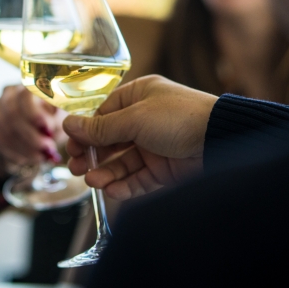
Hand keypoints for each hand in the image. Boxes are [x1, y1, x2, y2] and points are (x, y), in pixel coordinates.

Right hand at [0, 86, 63, 177]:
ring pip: (6, 131)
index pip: (25, 97)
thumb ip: (59, 117)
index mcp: (27, 86)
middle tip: (47, 148)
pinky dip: (16, 153)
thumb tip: (65, 123)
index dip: (35, 114)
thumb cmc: (48, 118)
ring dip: (25, 147)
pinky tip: (29, 158)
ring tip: (41, 156)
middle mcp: (8, 94)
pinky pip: (0, 142)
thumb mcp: (58, 114)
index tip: (48, 130)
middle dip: (32, 136)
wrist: (29, 128)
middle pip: (13, 115)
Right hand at [63, 75, 217, 200]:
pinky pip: (138, 178)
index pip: (104, 114)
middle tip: (75, 167)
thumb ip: (100, 127)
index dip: (86, 131)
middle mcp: (146, 120)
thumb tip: (68, 124)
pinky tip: (111, 190)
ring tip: (92, 182)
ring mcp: (155, 146)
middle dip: (93, 155)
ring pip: (122, 162)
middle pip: (110, 140)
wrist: (220, 140)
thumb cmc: (180, 118)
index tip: (71, 145)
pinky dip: (124, 185)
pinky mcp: (164, 169)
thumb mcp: (134, 119)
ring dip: (106, 172)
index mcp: (139, 97)